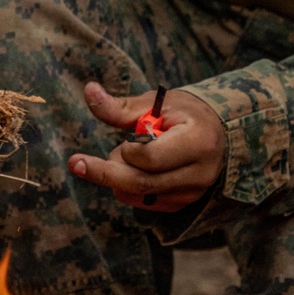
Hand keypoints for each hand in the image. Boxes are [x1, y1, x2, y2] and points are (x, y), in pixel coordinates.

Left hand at [67, 82, 225, 213]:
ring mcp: (192, 194)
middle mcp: (199, 174)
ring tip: (126, 154)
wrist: (218, 134)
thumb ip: (121, 106)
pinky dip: (128, 187)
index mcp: (198, 142)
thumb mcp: (157, 103)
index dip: (129, 149)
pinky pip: (143, 202)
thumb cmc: (185, 113)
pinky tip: (133, 168)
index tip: (126, 136)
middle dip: (104, 172)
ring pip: (138, 195)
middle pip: (140, 182)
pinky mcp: (182, 204)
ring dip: (118, 176)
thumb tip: (88, 90)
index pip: (150, 157)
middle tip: (76, 162)